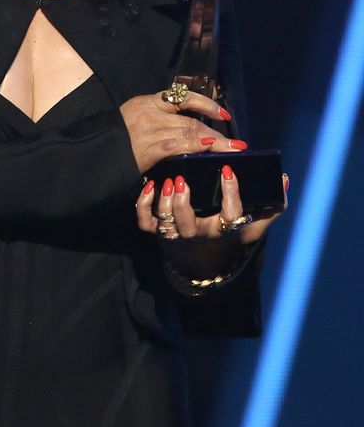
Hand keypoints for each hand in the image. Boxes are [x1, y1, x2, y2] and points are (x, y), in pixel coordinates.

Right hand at [119, 89, 245, 174]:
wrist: (91, 154)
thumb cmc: (113, 141)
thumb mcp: (132, 120)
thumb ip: (155, 120)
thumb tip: (183, 127)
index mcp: (145, 102)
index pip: (181, 97)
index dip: (205, 104)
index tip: (222, 114)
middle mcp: (148, 113)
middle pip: (190, 119)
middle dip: (215, 131)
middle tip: (237, 143)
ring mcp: (148, 130)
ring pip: (188, 131)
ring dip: (214, 142)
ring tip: (232, 149)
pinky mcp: (147, 148)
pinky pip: (177, 145)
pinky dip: (195, 146)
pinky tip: (209, 149)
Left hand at [135, 167, 287, 245]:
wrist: (200, 257)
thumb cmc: (228, 233)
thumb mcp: (252, 224)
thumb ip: (271, 206)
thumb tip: (283, 179)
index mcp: (222, 230)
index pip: (230, 217)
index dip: (231, 194)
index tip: (228, 169)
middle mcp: (197, 234)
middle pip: (188, 226)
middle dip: (183, 204)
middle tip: (183, 180)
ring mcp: (175, 234)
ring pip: (165, 225)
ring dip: (164, 203)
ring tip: (168, 181)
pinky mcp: (157, 231)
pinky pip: (145, 223)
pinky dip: (143, 205)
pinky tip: (149, 186)